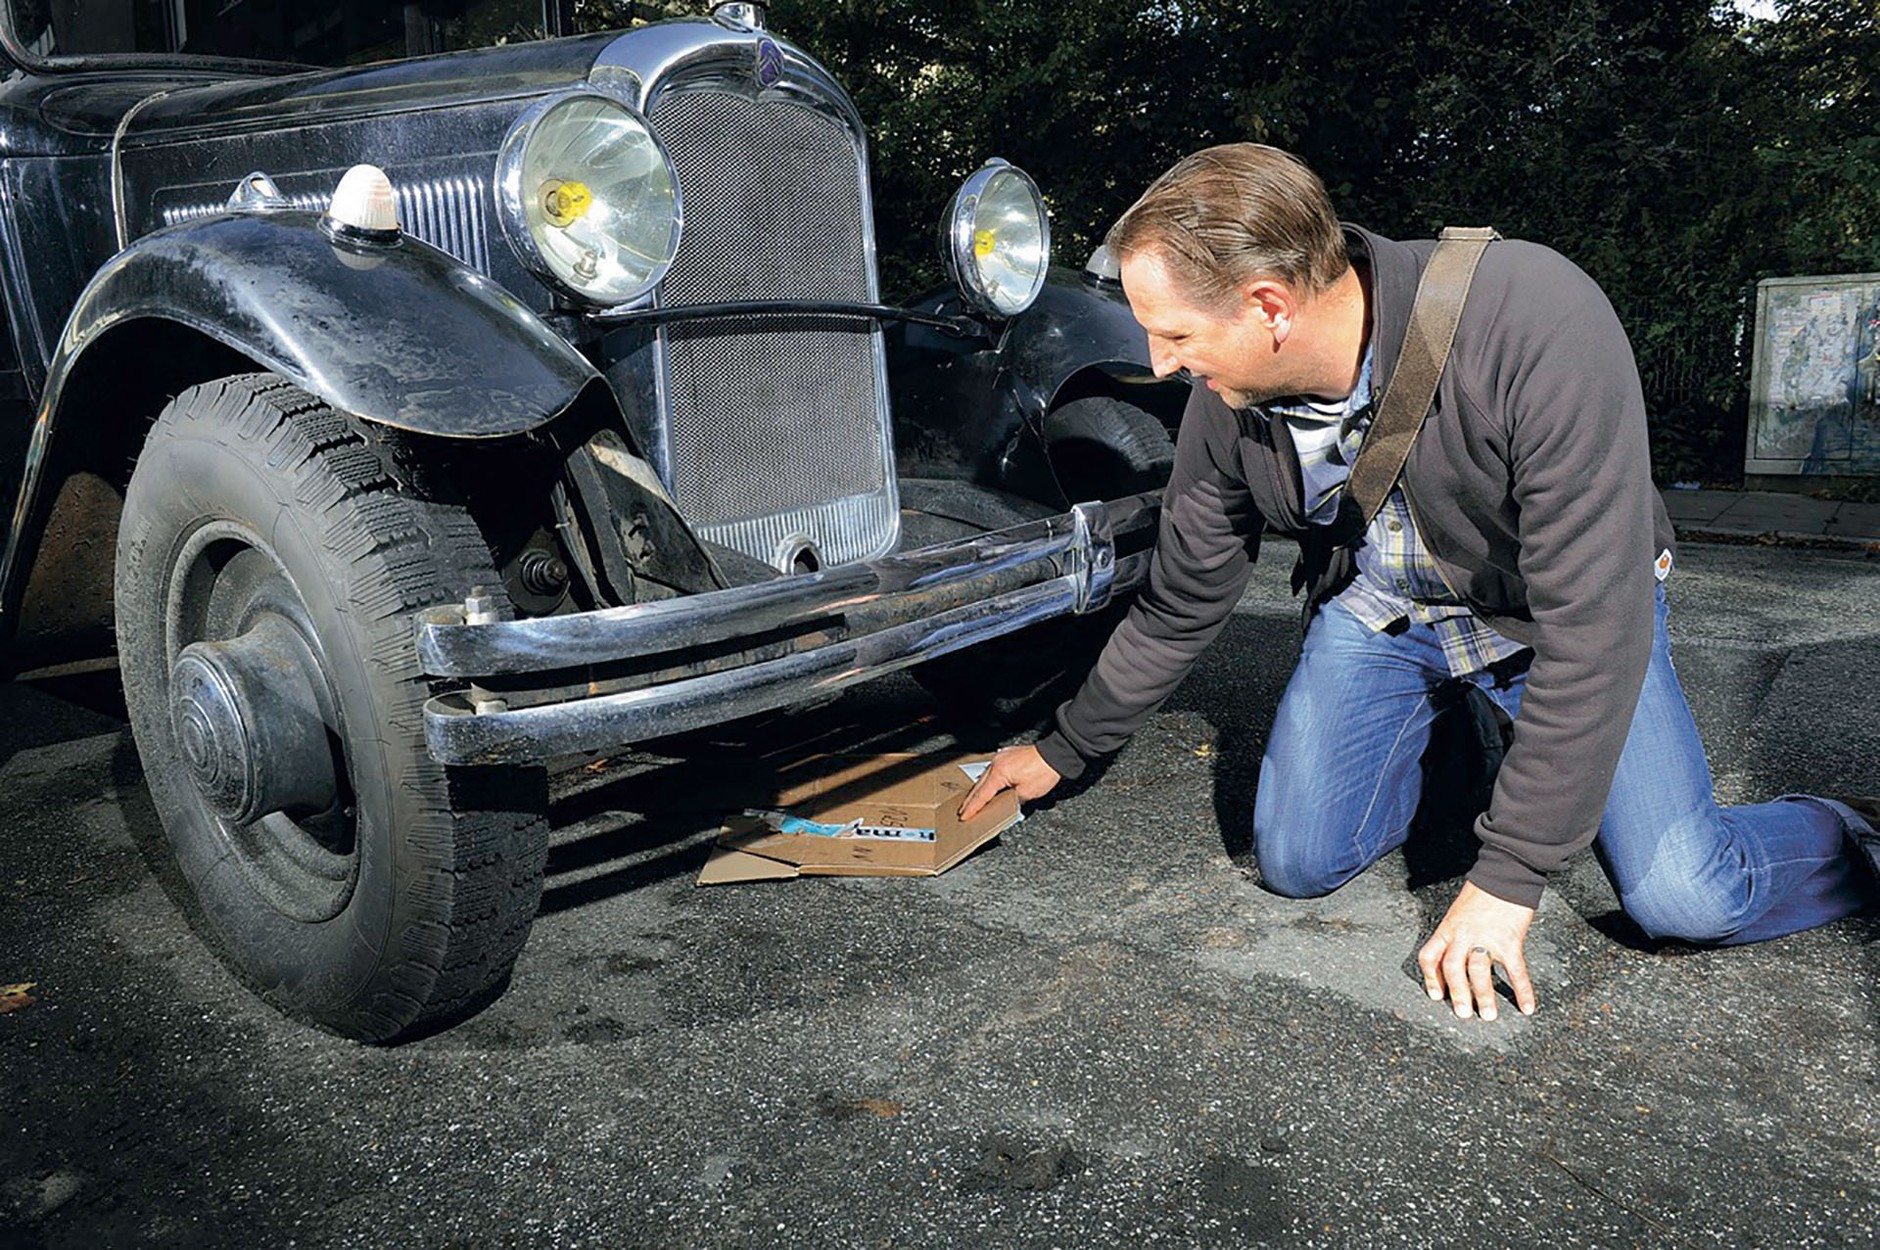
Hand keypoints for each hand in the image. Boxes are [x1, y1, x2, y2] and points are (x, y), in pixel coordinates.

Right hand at [958, 744, 1061, 820]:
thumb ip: (1012, 801)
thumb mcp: (1027, 793)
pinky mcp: (1008, 755)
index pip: (982, 795)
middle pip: (979, 785)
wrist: (1056, 754)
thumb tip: (1005, 805)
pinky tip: (988, 785)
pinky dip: (988, 780)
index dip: (973, 807)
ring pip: (984, 777)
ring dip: (979, 789)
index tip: (965, 815)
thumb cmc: (1044, 771)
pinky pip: (993, 770)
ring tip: (973, 800)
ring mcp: (1001, 757)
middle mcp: (997, 763)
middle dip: (971, 799)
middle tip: (963, 810)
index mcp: (999, 773)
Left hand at [1416, 881, 1536, 1021]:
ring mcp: (1486, 938)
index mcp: (1448, 928)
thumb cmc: (1482, 892)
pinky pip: (1515, 970)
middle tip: (1463, 1013)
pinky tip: (1527, 1006)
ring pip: (1479, 973)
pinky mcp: (1510, 940)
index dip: (1431, 978)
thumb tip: (1456, 959)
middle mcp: (1463, 935)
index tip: (1436, 995)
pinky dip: (1522, 990)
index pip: (1430, 956)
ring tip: (1489, 1016)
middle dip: (1458, 994)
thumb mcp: (1458, 912)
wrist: (1505, 873)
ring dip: (1484, 997)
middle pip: (1453, 969)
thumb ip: (1455, 935)